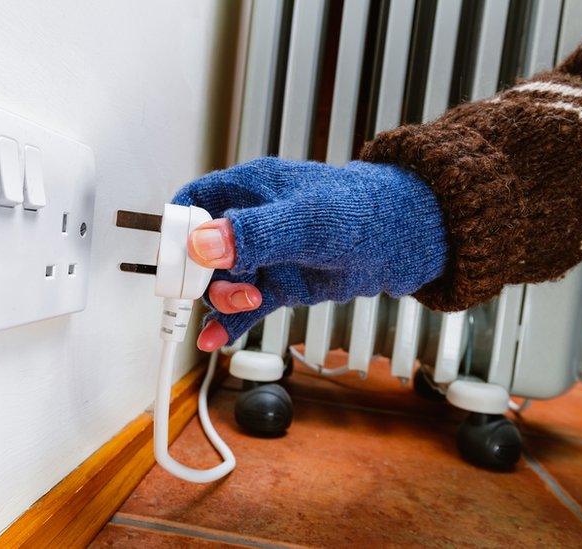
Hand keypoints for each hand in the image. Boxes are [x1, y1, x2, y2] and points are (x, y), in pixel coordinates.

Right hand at [174, 157, 447, 351]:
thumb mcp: (305, 221)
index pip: (193, 203)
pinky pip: (243, 306)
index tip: (177, 260)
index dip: (179, 230)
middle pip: (200, 251)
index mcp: (249, 189)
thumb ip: (254, 233)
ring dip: (224, 299)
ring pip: (221, 282)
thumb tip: (205, 243)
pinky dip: (229, 323)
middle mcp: (250, 222)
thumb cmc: (362, 211)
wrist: (404, 241)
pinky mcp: (279, 285)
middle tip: (211, 291)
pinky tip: (214, 339)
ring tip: (248, 303)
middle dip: (202, 274)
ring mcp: (264, 256)